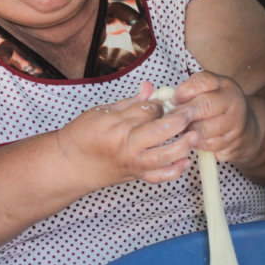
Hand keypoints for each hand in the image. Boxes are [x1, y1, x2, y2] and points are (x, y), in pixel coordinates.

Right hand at [56, 82, 199, 185]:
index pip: (147, 110)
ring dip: (184, 144)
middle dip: (180, 119)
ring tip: (195, 134)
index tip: (163, 102)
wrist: (69, 165)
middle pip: (161, 130)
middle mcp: (126, 145)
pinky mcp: (135, 175)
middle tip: (191, 111)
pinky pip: (159, 176)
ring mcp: (132, 162)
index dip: (160, 104)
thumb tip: (150, 88)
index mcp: (116, 125)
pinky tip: (185, 160)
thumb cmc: (81, 136)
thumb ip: (129, 102)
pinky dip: (175, 170)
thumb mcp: (101, 112)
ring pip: (165, 155)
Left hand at [164, 71, 259, 165]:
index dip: (184, 91)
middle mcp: (233, 100)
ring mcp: (236, 122)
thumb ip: (188, 92)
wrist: (245, 129)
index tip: (174, 100)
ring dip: (188, 131)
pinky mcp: (233, 142)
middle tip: (170, 119)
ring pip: (204, 128)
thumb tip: (168, 102)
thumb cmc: (216, 108)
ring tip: (183, 129)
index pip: (203, 81)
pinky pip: (208, 144)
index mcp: (224, 84)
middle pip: (204, 105)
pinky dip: (197, 143)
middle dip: (183, 113)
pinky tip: (194, 139)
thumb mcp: (207, 93)